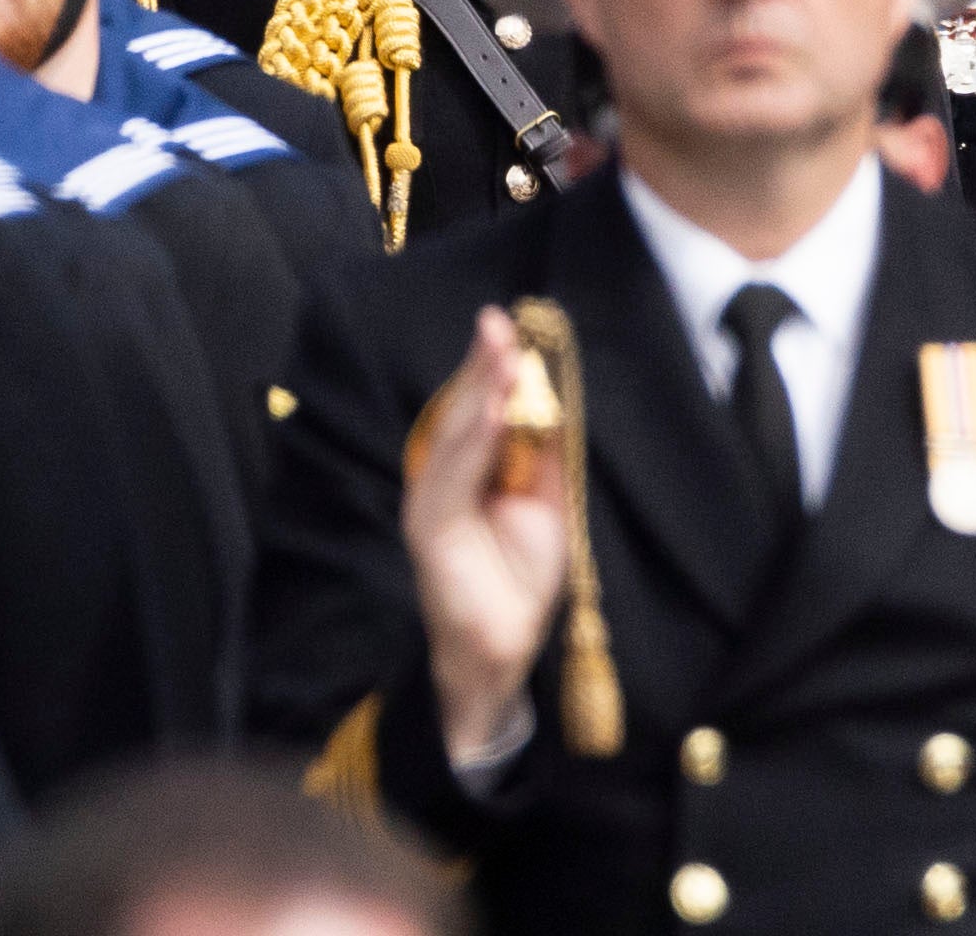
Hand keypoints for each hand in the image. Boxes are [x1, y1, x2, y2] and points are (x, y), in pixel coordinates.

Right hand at [401, 315, 576, 759]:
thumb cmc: (520, 581)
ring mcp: (430, 502)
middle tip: (498, 323)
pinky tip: (486, 412)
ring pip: (454, 437)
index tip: (507, 328)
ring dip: (477, 394)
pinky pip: (450, 477)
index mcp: (466, 472)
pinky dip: (470, 441)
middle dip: (482, 368)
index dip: (490, 371)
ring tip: (497, 354)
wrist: (500, 652)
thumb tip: (546, 401)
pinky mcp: (429, 528)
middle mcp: (440, 479)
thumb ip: (538, 459)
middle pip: (461, 414)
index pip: (477, 412)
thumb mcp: (544, 507)